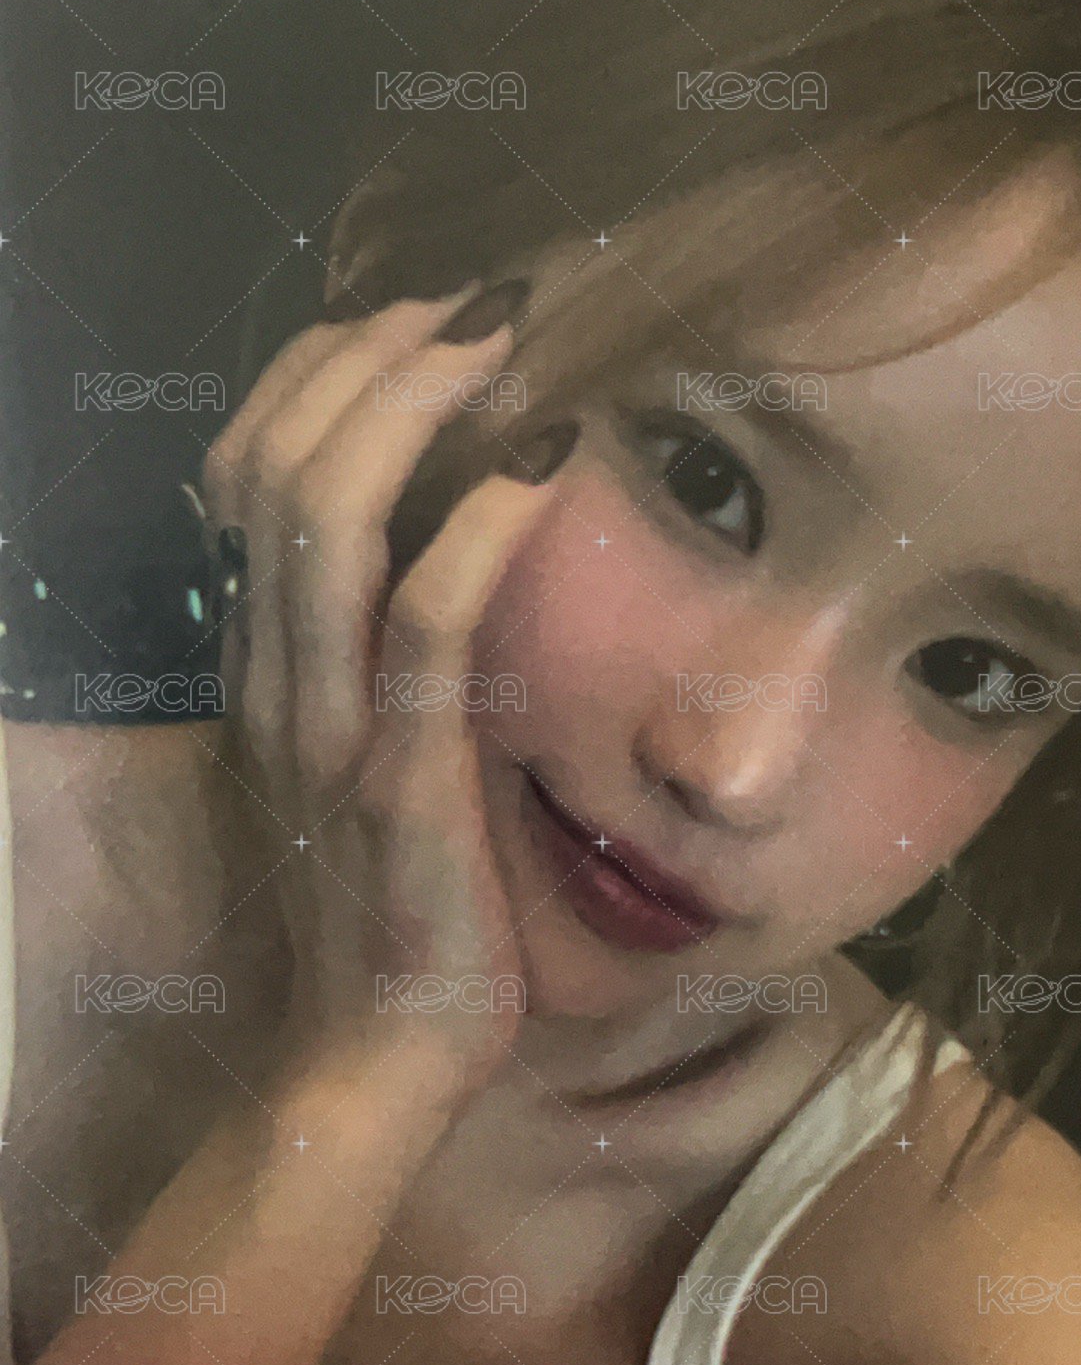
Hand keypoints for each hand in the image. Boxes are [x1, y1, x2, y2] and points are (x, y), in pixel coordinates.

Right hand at [200, 285, 576, 1106]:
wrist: (370, 1061)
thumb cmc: (393, 918)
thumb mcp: (366, 769)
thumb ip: (376, 670)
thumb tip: (450, 563)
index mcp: (266, 667)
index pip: (252, 472)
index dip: (323, 373)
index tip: (416, 326)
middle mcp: (275, 678)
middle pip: (279, 461)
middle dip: (371, 354)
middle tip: (473, 304)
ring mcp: (326, 725)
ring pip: (327, 513)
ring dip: (413, 401)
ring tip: (500, 339)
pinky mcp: (397, 779)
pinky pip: (426, 620)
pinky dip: (482, 522)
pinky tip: (545, 461)